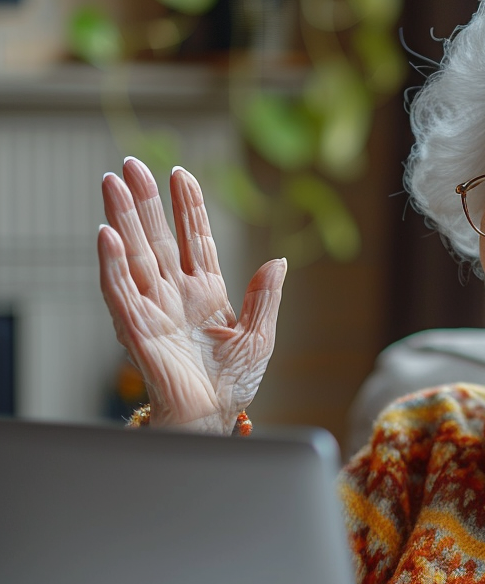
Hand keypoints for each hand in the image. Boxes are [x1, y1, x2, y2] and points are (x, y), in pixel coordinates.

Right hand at [98, 157, 286, 432]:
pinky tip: (107, 235)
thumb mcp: (259, 336)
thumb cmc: (232, 384)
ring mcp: (153, 308)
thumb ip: (265, 297)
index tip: (180, 174)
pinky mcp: (135, 328)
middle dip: (146, 202)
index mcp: (206, 292)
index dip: (188, 208)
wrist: (213, 418)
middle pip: (157, 238)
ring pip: (135, 255)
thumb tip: (278, 260)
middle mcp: (175, 294)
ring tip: (114, 184)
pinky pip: (120, 291)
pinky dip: (112, 264)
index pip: (194, 240)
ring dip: (123, 219)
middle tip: (132, 165)